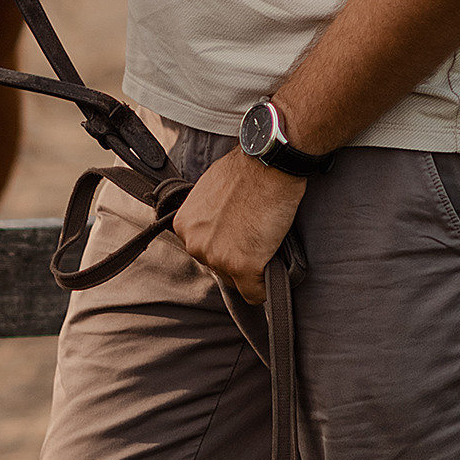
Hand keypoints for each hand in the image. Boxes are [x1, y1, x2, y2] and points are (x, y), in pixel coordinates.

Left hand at [173, 147, 305, 305]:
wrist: (269, 164)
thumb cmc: (246, 170)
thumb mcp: (210, 191)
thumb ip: (208, 216)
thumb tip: (218, 227)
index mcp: (184, 226)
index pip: (205, 252)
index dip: (227, 245)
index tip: (241, 236)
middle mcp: (195, 244)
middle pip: (219, 269)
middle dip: (238, 258)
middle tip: (256, 238)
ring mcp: (217, 257)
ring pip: (237, 282)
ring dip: (253, 269)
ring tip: (266, 244)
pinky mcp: (242, 266)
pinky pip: (254, 294)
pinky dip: (266, 288)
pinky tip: (274, 271)